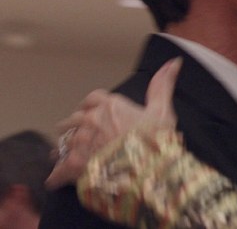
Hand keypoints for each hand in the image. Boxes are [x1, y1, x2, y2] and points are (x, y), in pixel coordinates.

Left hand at [45, 57, 181, 188]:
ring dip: (65, 150)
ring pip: (62, 143)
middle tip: (85, 139)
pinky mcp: (72, 165)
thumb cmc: (156, 142)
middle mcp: (91, 120)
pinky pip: (58, 170)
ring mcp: (79, 142)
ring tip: (72, 158)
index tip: (94, 113)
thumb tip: (174, 62)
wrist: (148, 171)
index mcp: (110, 105)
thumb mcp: (163, 111)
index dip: (92, 107)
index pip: (91, 99)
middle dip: (76, 128)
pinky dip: (58, 175)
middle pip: (73, 120)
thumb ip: (162, 86)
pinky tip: (60, 178)